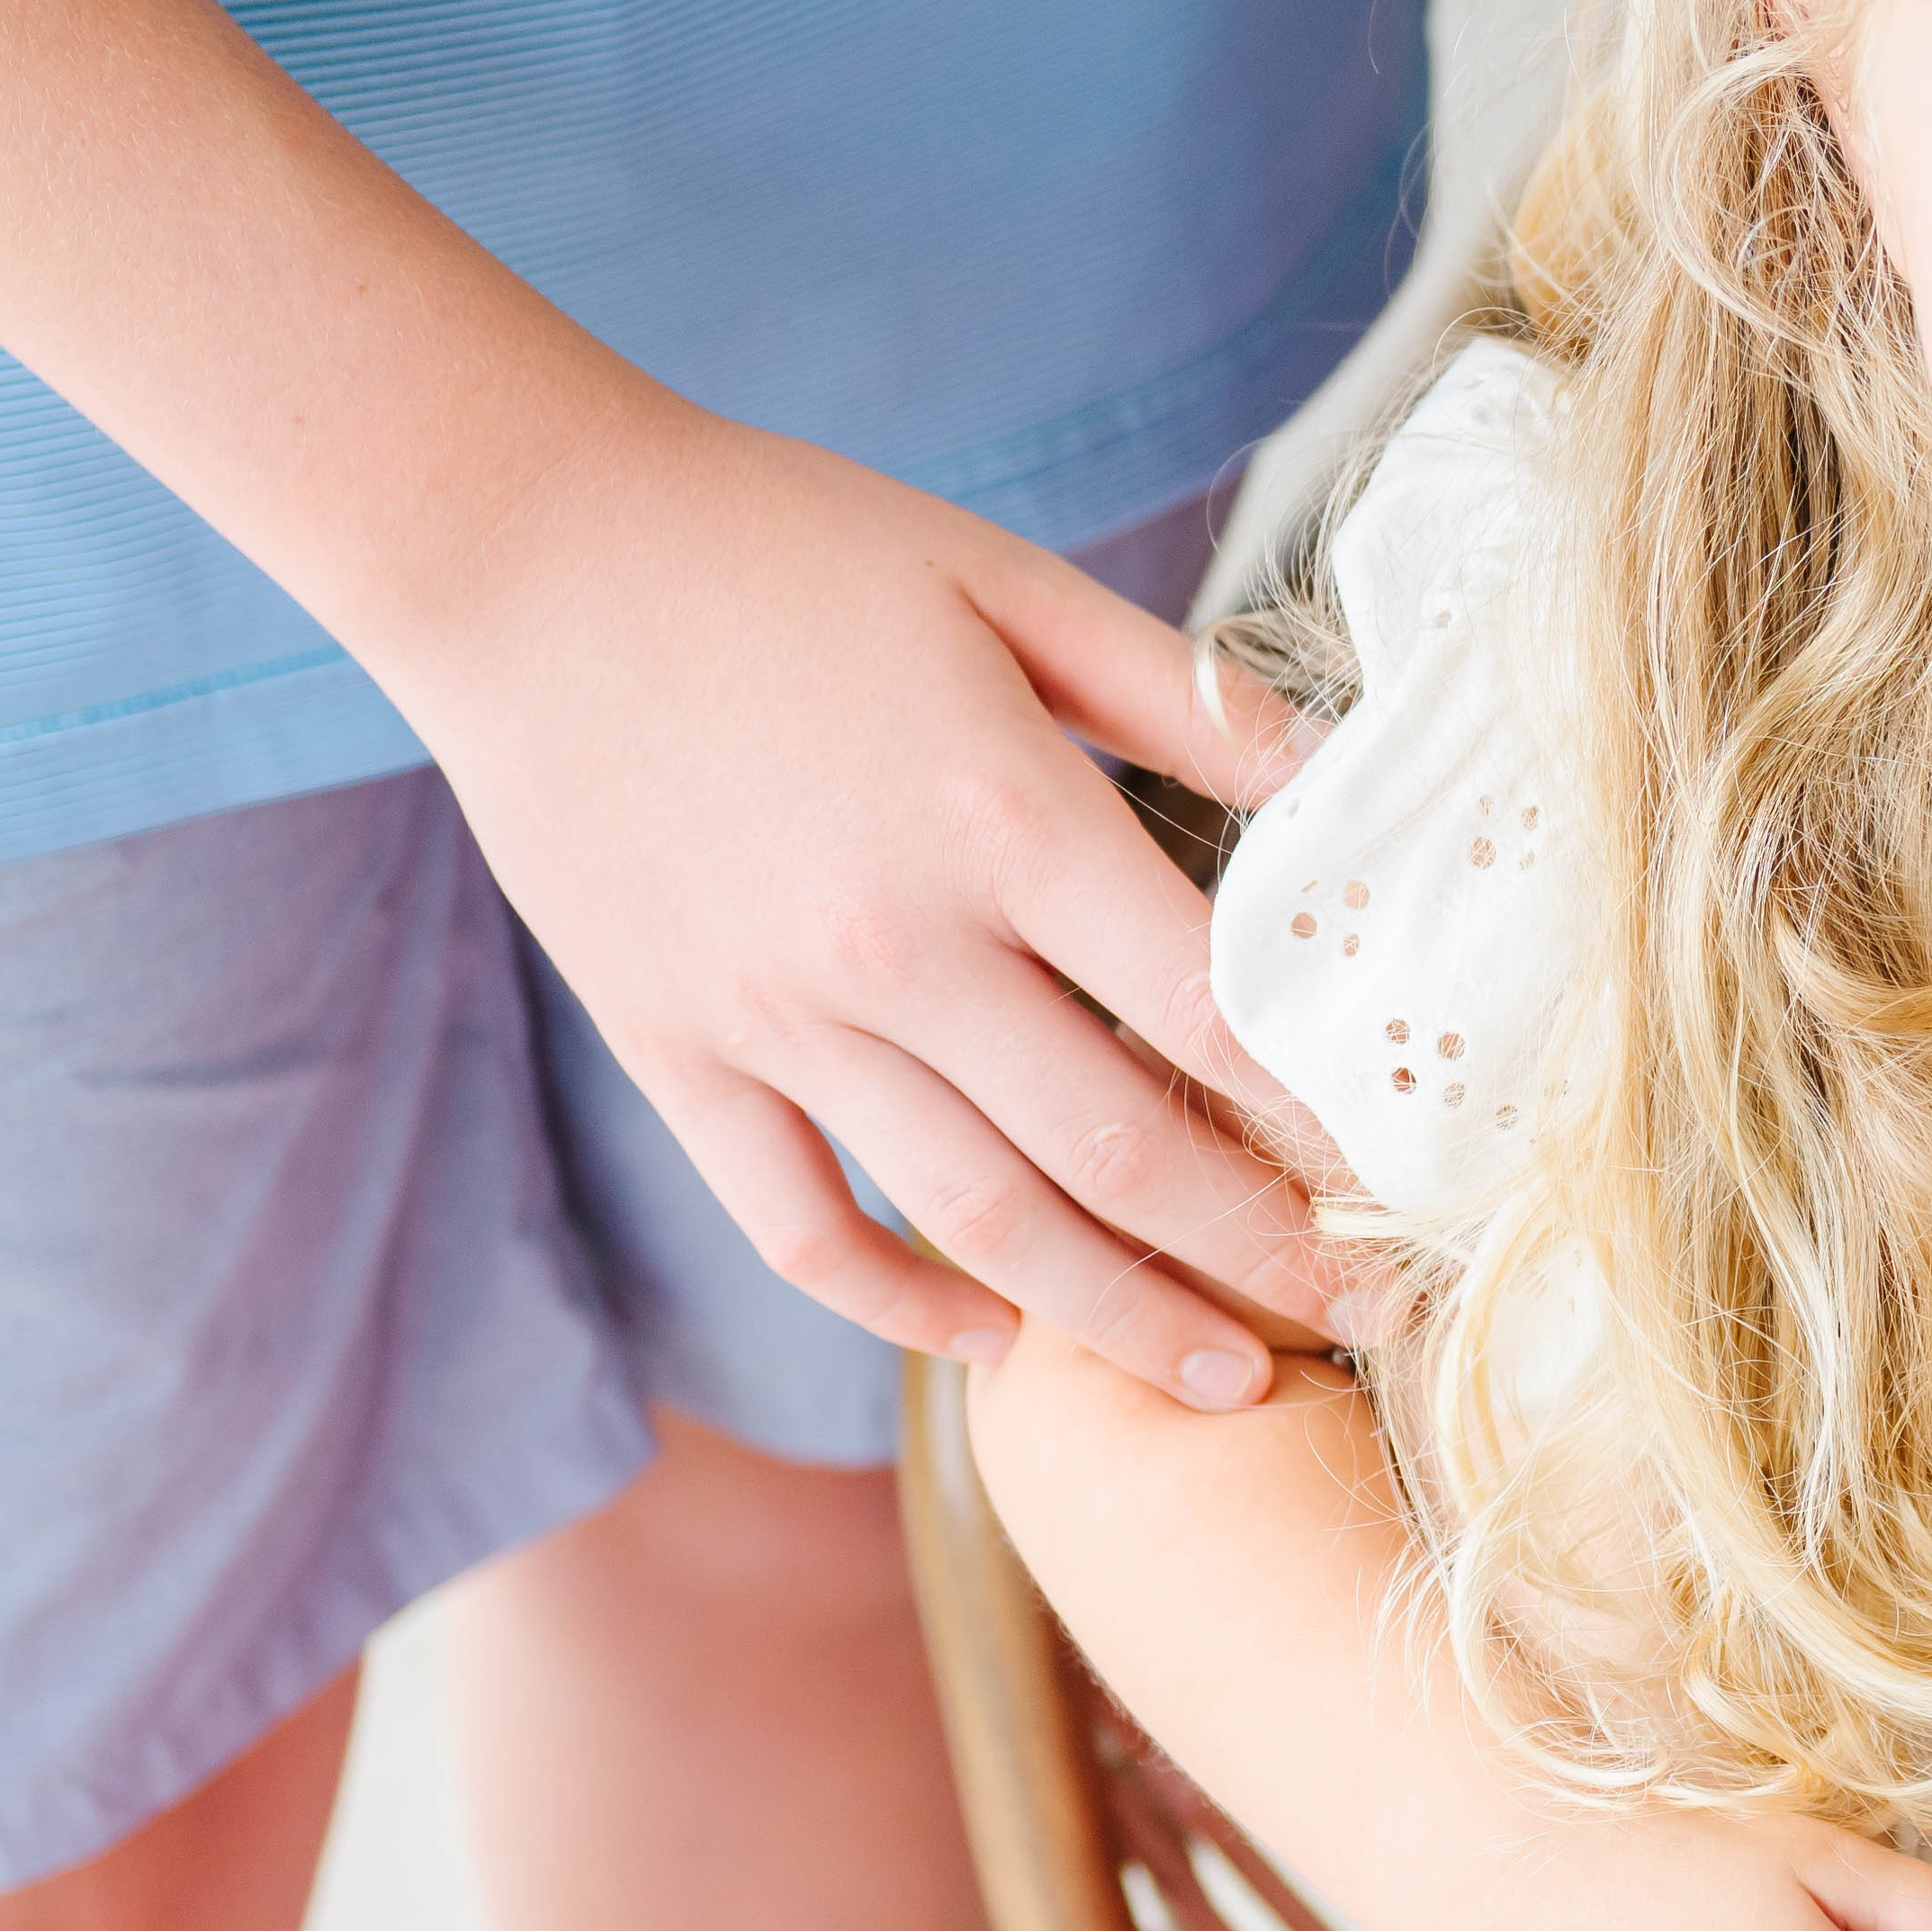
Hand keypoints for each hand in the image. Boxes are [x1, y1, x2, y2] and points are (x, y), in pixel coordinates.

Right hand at [377, 393, 1388, 1403]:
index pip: (1209, 1017)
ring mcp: (776, 1017)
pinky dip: (902, 1306)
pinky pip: (801, 1226)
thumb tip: (1346, 785)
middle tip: (1372, 1326)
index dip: (1324, 1119)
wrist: (520, 551)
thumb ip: (1185, 695)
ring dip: (1116, 1323)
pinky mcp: (676, 1053)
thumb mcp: (1007, 581)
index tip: (1411, 1185)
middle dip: (1262, 1261)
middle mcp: (898, 945)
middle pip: (1118, 1157)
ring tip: (1224, 1385)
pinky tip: (994, 1339)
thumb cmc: (783, 546)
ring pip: (977, 1224)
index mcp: (1004, 817)